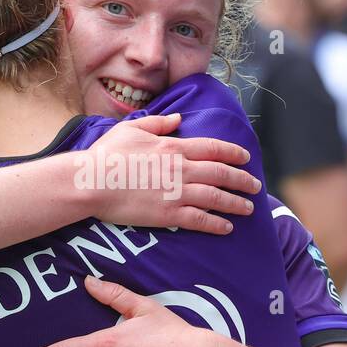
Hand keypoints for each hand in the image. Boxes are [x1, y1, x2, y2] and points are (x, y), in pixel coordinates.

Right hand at [80, 113, 260, 234]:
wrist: (90, 182)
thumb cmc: (106, 155)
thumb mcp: (131, 129)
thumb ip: (158, 123)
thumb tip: (177, 119)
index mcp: (173, 147)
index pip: (213, 148)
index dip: (233, 153)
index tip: (245, 158)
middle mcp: (181, 169)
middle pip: (221, 173)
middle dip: (242, 180)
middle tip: (255, 186)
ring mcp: (176, 193)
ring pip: (216, 197)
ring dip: (236, 203)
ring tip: (248, 209)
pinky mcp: (168, 214)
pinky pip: (200, 220)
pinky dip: (216, 223)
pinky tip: (226, 227)